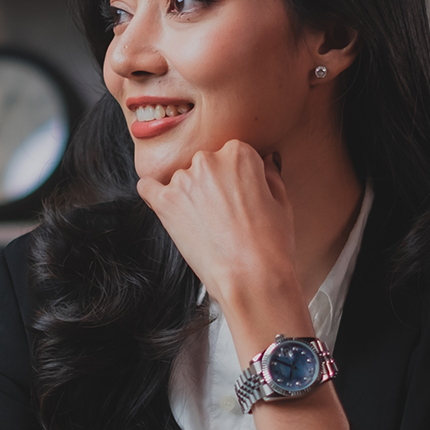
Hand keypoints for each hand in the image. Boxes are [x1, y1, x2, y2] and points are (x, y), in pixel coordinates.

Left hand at [136, 141, 309, 359]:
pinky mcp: (165, 202)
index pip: (232, 155)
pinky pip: (148, 187)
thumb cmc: (271, 244)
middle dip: (213, 185)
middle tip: (223, 214)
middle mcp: (209, 159)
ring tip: (205, 224)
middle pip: (206, 165)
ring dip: (189, 195)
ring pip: (181, 179)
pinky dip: (155, 194)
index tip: (240, 196)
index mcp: (239, 153)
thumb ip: (270, 175)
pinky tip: (168, 208)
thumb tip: (266, 161)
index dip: (237, 178)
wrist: (251, 277)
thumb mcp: (282, 202)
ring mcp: (184, 180)